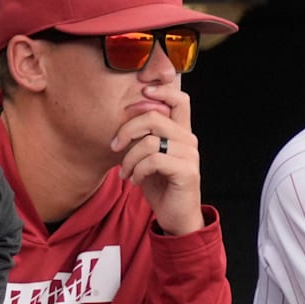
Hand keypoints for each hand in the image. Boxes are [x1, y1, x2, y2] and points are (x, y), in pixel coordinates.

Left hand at [110, 85, 204, 234]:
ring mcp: (190, 155)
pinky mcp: (187, 171)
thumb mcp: (146, 155)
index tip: (143, 90)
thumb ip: (142, 135)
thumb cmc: (158, 182)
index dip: (162, 90)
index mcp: (180, 131)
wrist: (174, 215)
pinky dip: (138, 170)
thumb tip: (122, 113)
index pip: (180, 100)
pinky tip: (135, 180)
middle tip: (115, 147)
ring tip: (126, 172)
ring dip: (129, 158)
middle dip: (127, 131)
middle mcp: (188, 139)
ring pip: (149, 141)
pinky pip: (154, 160)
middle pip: (154, 118)